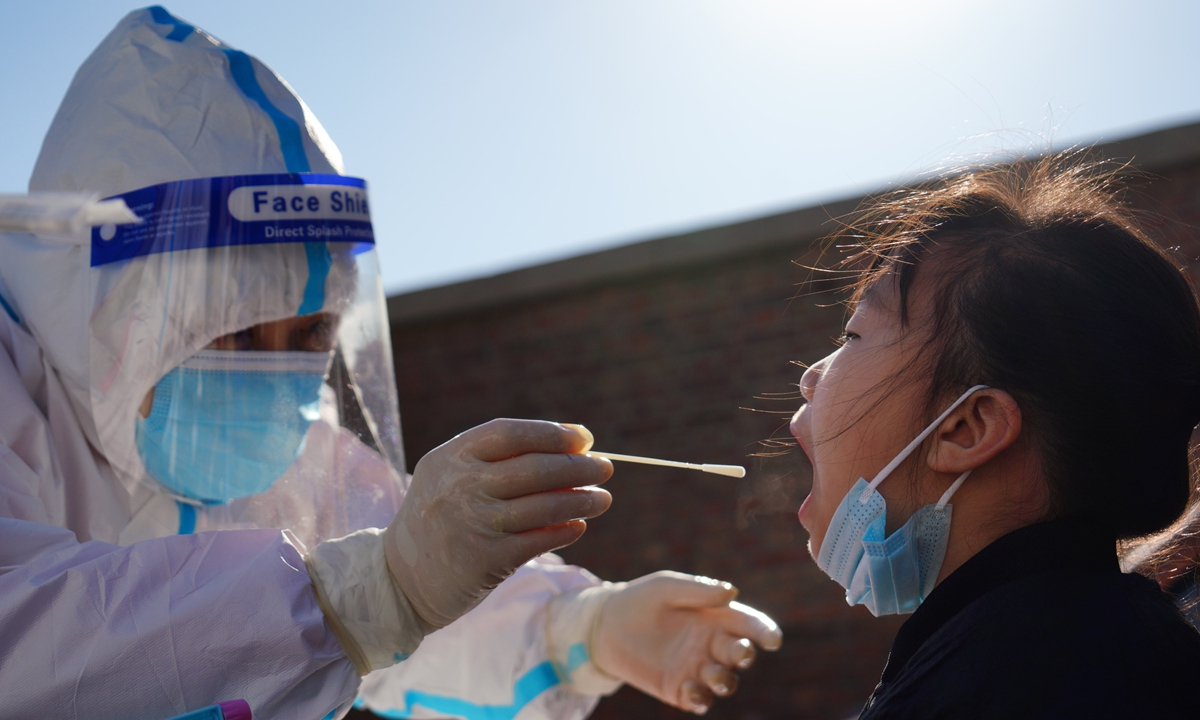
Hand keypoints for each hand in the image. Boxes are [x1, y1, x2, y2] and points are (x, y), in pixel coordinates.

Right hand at [385, 419, 612, 629]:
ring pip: (544, 507)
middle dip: (578, 467)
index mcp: (452, 456)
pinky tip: (579, 525)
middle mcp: (462, 486)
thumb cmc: (440, 515)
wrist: (399, 577)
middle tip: (605, 468)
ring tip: (603, 498)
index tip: (584, 439)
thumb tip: (573, 444)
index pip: (511, 433)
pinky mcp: (487, 560)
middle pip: (535, 469)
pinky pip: (538, 541)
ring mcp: (474, 523)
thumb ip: (499, 457)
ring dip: (582, 501)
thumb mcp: (451, 475)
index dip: (553, 434)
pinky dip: (565, 531)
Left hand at [593, 571, 781, 714]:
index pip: (748, 625)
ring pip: (725, 681)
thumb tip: (732, 592)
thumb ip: (698, 590)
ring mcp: (697, 668)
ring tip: (713, 674)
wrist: (606, 624)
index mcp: (716, 617)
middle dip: (745, 654)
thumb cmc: (641, 599)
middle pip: (740, 653)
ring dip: (725, 680)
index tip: (772, 639)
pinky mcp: (679, 689)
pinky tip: (690, 688)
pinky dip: (700, 698)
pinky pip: (699, 699)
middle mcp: (712, 644)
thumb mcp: (666, 587)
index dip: (764, 631)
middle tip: (740, 652)